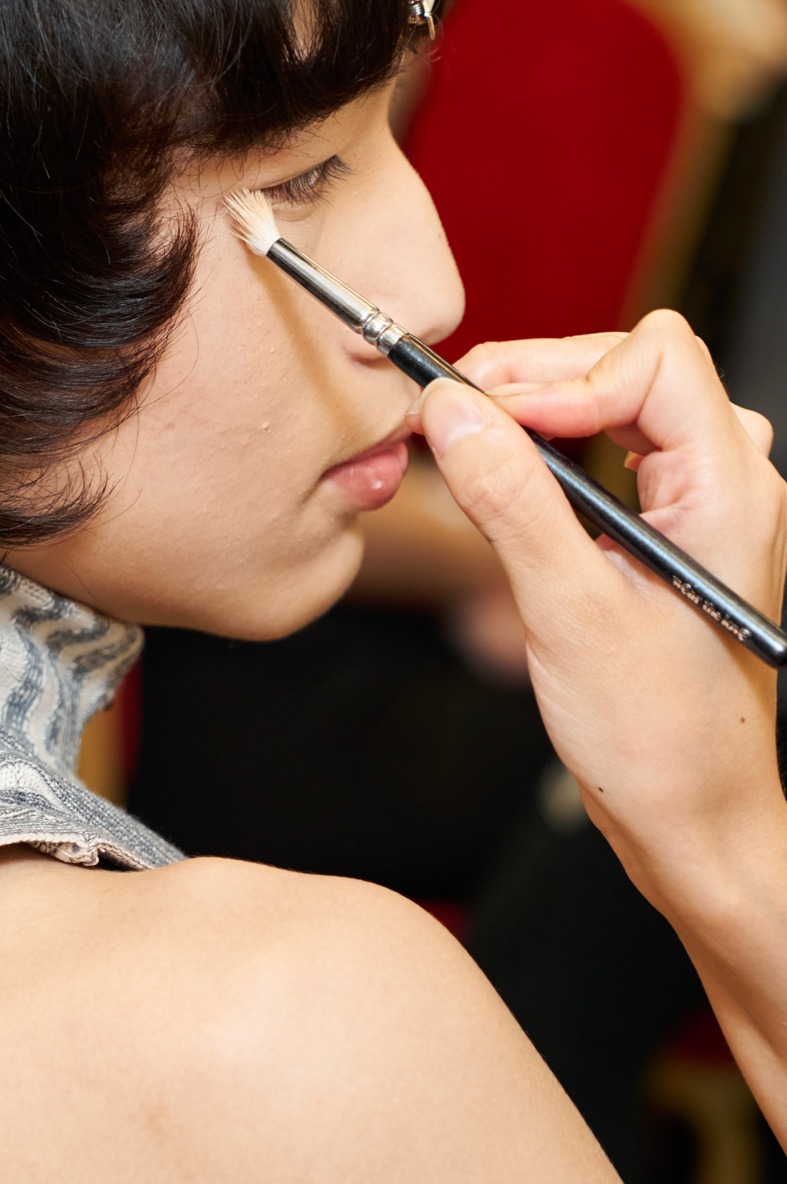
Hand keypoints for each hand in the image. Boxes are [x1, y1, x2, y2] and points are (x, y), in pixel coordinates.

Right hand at [417, 311, 785, 915]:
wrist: (694, 822)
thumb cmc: (660, 742)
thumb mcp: (571, 616)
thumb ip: (513, 504)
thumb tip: (452, 413)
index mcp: (730, 493)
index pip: (654, 361)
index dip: (563, 377)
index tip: (487, 421)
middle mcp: (728, 484)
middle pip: (632, 365)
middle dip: (538, 380)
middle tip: (453, 416)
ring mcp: (701, 505)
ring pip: (621, 399)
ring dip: (542, 409)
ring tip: (470, 442)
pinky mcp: (668, 529)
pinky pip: (613, 448)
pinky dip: (551, 448)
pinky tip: (502, 479)